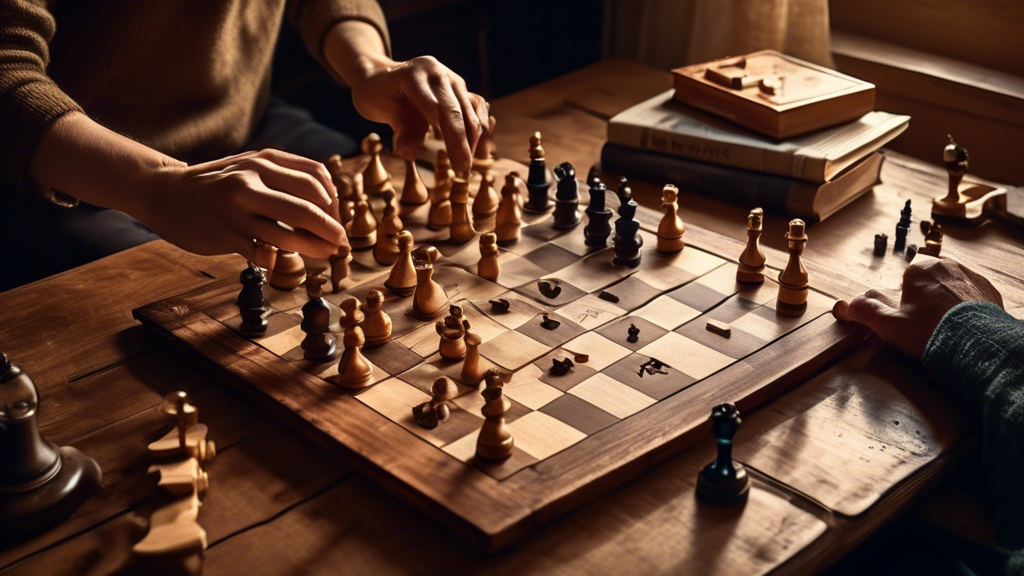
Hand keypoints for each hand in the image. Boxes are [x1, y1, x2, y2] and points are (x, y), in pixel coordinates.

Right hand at [140, 149, 346, 258]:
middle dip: (331, 228)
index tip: (336, 217)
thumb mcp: (250, 166)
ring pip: (288, 234)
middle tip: (342, 242)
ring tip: (326, 255)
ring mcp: (236, 208)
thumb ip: (284, 177)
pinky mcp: (225, 234)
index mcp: (263, 160)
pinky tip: (284, 261)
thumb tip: (330, 204)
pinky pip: (263, 252)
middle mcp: (251, 180)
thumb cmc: (218, 184)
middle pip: (307, 206)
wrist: (164, 193)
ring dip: (314, 248)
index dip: (333, 201)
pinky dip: (279, 260)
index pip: (315, 178)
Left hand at [350, 55, 487, 173]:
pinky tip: (471, 145)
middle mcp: (438, 73)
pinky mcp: (459, 86)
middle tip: (465, 171)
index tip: (461, 166)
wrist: (380, 76)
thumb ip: (401, 129)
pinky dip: (477, 127)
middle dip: (466, 143)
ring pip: (472, 109)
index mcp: (416, 75)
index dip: (455, 140)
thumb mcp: (380, 110)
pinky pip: (475, 107)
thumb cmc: (378, 94)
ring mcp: (451, 77)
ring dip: (474, 137)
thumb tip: (406, 153)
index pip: (442, 110)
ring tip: (465, 161)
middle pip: (460, 110)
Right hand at [833, 256, 1002, 357]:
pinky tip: (964, 328)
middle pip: (928, 282)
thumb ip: (863, 311)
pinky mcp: (990, 291)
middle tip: (927, 328)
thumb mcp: (887, 325)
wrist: (978, 347)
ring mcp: (971, 276)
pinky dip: (966, 309)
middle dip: (926, 301)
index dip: (903, 303)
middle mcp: (947, 265)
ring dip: (946, 304)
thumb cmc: (930, 332)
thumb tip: (842, 305)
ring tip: (947, 330)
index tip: (909, 322)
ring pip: (950, 288)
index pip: (904, 282)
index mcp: (919, 269)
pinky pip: (972, 296)